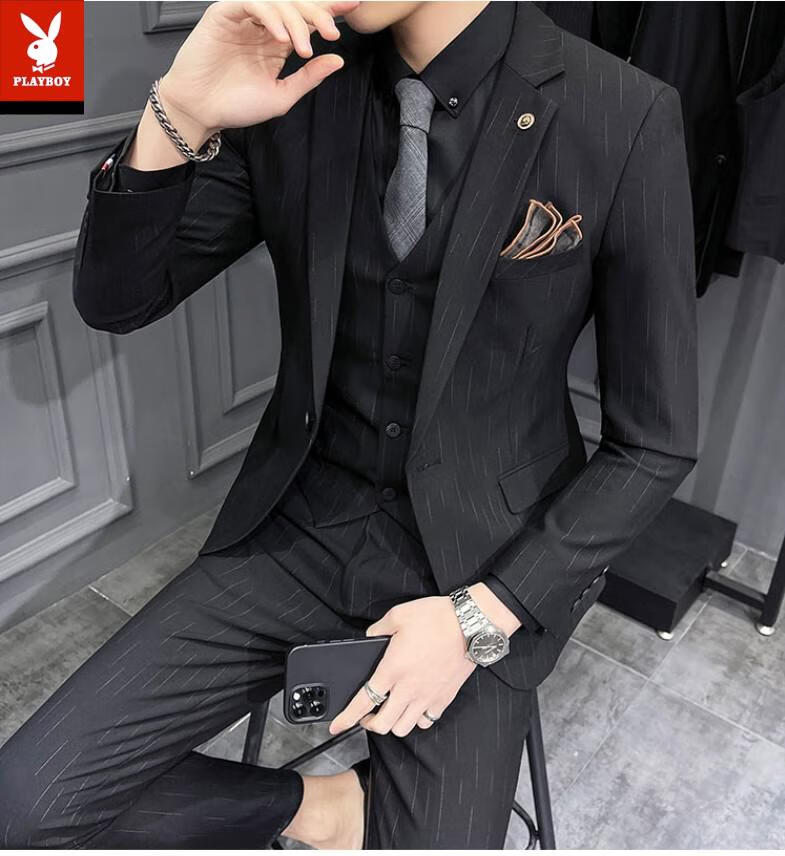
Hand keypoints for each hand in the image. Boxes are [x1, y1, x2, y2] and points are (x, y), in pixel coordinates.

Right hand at [158, 0, 360, 137]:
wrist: (201, 110)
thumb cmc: (235, 105)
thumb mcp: (282, 95)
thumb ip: (309, 77)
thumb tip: (338, 60)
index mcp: (278, 41)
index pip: (307, 18)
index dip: (329, 9)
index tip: (353, 6)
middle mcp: (263, 26)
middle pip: (297, 5)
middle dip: (318, 14)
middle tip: (332, 32)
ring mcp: (244, 18)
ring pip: (278, 2)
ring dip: (296, 21)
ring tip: (303, 48)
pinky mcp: (224, 14)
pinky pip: (252, 4)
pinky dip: (271, 17)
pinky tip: (281, 38)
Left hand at [327, 583, 520, 737]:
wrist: (470, 624)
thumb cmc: (436, 618)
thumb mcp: (399, 615)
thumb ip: (379, 628)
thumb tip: (371, 636)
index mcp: (392, 669)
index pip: (363, 701)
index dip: (346, 718)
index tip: (336, 726)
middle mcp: (408, 689)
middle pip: (382, 725)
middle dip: (369, 724)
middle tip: (367, 715)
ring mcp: (427, 696)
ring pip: (404, 728)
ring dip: (393, 723)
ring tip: (391, 711)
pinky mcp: (444, 698)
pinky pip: (427, 721)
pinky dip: (417, 720)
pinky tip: (415, 708)